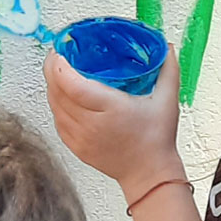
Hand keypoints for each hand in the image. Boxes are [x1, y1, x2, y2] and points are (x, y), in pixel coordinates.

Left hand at [44, 42, 184, 198]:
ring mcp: (81, 137)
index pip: (73, 85)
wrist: (149, 173)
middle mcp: (91, 124)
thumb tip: (166, 47)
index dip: (60, 66)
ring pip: (54, 106)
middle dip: (52, 69)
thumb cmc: (157, 140)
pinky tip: (62, 95)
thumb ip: (168, 70)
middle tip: (57, 54)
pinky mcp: (76, 147)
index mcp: (111, 109)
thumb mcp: (167, 100)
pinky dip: (56, 104)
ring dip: (52, 86)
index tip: (61, 51)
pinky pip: (57, 120)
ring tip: (58, 71)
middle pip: (57, 92)